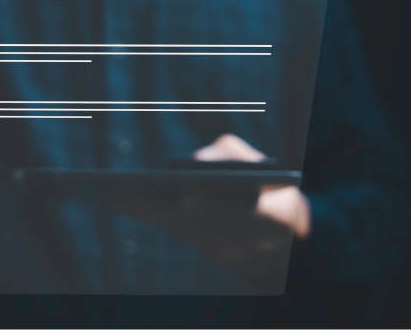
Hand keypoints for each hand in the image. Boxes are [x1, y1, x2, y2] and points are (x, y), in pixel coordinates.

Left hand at [116, 134, 309, 280]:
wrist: (289, 237)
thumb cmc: (275, 188)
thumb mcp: (266, 167)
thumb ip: (233, 157)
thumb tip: (197, 161)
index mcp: (275, 220)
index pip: (241, 216)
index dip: (213, 208)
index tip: (186, 197)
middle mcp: (251, 243)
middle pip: (202, 227)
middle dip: (166, 211)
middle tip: (132, 197)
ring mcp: (231, 253)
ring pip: (186, 232)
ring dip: (151, 215)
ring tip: (120, 198)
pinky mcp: (213, 253)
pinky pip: (180, 233)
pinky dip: (154, 217)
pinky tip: (125, 205)